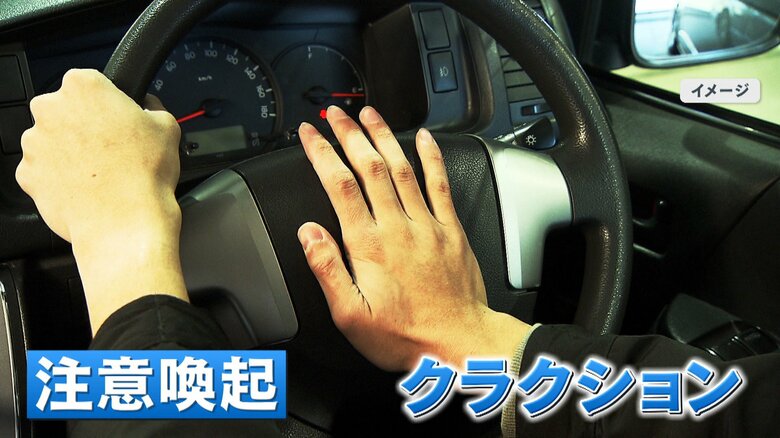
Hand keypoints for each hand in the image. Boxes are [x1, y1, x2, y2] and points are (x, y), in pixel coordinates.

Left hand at [16, 69, 187, 332]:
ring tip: (101, 172)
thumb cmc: (144, 176)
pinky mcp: (27, 175)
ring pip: (51, 141)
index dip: (106, 102)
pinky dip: (59, 177)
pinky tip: (86, 187)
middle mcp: (51, 110)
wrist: (125, 223)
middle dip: (83, 125)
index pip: (89, 82)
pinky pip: (42, 171)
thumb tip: (149, 107)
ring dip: (70, 152)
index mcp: (83, 87)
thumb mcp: (168, 128)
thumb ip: (154, 108)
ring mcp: (34, 143)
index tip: (117, 119)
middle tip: (112, 148)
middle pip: (64, 109)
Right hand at [297, 106, 529, 370]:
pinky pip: (440, 184)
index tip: (310, 135)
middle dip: (349, 135)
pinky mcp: (451, 229)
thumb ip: (328, 269)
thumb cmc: (404, 335)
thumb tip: (308, 233)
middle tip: (335, 114)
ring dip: (383, 137)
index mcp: (369, 245)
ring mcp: (427, 224)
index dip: (322, 154)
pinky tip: (423, 138)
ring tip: (368, 114)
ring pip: (401, 168)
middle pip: (369, 167)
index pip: (339, 186)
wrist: (459, 343)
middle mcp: (397, 227)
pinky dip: (431, 158)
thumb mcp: (351, 316)